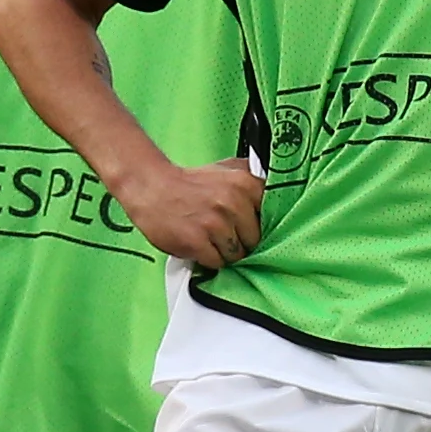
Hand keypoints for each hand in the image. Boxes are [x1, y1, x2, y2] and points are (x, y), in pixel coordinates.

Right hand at [116, 158, 264, 269]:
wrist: (151, 187)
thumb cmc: (190, 183)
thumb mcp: (227, 169)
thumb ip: (253, 179)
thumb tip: (278, 196)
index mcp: (245, 183)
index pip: (271, 218)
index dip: (259, 226)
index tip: (249, 227)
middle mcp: (233, 202)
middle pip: (254, 240)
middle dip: (241, 241)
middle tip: (222, 232)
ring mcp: (215, 223)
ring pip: (236, 254)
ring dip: (223, 251)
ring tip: (208, 236)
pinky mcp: (197, 241)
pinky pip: (216, 262)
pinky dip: (208, 258)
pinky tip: (198, 243)